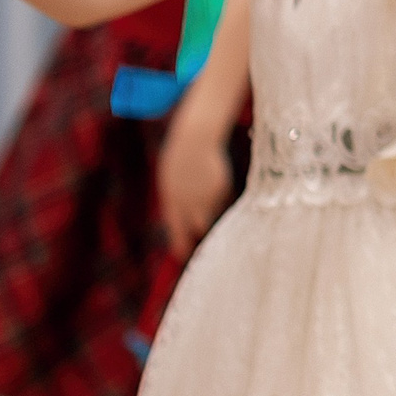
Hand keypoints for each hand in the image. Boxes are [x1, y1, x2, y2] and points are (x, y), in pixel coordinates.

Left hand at [157, 124, 232, 257]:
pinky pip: (224, 201)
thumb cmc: (180, 159)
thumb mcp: (172, 183)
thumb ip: (177, 203)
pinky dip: (221, 197)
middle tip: (206, 243)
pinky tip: (216, 182)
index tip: (185, 255)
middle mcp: (188, 204)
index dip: (182, 246)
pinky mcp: (221, 190)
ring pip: (213, 216)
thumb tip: (188, 224)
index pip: (177, 232)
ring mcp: (206, 198)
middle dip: (202, 237)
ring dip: (214, 215)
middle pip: (198, 230)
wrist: (195, 140)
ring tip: (211, 202)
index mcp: (171, 203)